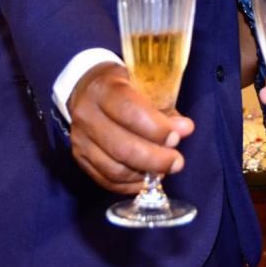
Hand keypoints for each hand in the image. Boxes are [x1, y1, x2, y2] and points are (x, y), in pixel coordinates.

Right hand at [68, 62, 194, 193]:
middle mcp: (87, 116)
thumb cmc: (125, 83)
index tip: (179, 135)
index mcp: (104, 89)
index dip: (157, 128)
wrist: (88, 89)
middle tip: (177, 161)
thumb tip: (185, 129)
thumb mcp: (143, 82)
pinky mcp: (80, 158)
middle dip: (155, 158)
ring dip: (145, 173)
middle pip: (122, 146)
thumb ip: (163, 105)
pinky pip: (105, 179)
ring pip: (113, 168)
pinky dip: (131, 184)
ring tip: (166, 169)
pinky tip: (148, 179)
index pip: (130, 112)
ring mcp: (80, 140)